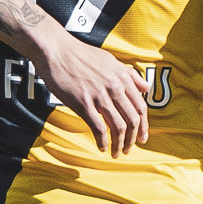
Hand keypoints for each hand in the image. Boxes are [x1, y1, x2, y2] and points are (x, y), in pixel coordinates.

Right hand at [33, 28, 150, 155]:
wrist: (56, 50)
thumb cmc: (80, 55)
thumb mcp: (110, 60)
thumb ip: (130, 75)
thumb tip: (146, 88)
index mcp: (122, 77)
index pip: (140, 107)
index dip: (143, 126)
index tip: (141, 138)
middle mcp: (114, 87)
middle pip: (132, 120)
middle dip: (133, 139)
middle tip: (128, 149)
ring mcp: (99, 95)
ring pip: (118, 126)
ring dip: (119, 144)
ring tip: (116, 153)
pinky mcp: (83, 103)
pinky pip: (98, 128)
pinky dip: (102, 141)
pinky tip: (101, 147)